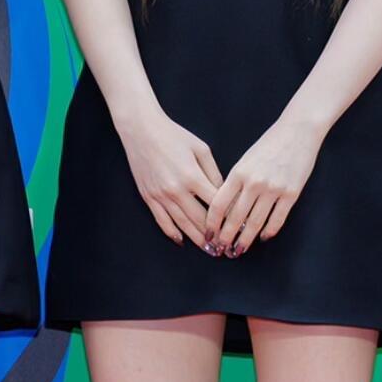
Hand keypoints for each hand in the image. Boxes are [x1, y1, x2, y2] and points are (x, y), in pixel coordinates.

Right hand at [119, 99, 222, 250]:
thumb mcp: (201, 149)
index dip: (228, 217)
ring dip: (196, 239)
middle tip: (226, 247)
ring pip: (182, 224)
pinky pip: (162, 221)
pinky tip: (182, 241)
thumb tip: (223, 194)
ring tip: (209, 250)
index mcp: (192, 176)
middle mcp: (176, 190)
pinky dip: (173, 233)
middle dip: (214, 235)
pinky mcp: (149, 197)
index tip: (239, 227)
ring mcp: (161, 196)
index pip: (215, 204)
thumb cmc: (174, 135)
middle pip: (200, 219)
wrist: (142, 131)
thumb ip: (213, 172)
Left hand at [209, 111, 321, 256]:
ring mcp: (274, 189)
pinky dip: (269, 231)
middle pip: (235, 218)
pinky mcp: (291, 193)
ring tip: (238, 250)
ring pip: (255, 223)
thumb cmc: (269, 144)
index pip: (219, 205)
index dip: (212, 223)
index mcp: (239, 172)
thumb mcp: (246, 160)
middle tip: (220, 250)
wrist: (298, 130)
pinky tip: (263, 238)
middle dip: (225, 237)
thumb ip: (235, 182)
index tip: (208, 234)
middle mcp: (254, 182)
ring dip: (245, 240)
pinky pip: (277, 219)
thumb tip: (225, 208)